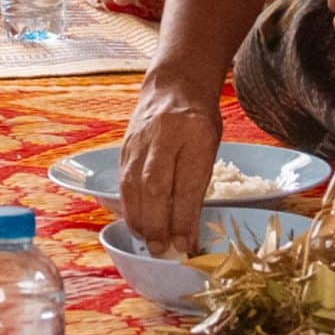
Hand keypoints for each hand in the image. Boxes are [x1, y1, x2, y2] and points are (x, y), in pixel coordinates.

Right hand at [119, 82, 223, 257]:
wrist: (172, 85)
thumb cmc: (199, 121)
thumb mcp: (211, 145)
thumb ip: (199, 182)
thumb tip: (188, 231)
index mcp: (195, 132)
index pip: (188, 182)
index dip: (185, 218)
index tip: (186, 245)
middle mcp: (163, 134)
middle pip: (155, 185)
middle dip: (158, 223)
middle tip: (162, 249)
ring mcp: (139, 140)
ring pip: (134, 185)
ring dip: (140, 219)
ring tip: (149, 241)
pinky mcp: (124, 147)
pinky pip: (123, 181)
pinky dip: (129, 206)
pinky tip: (136, 223)